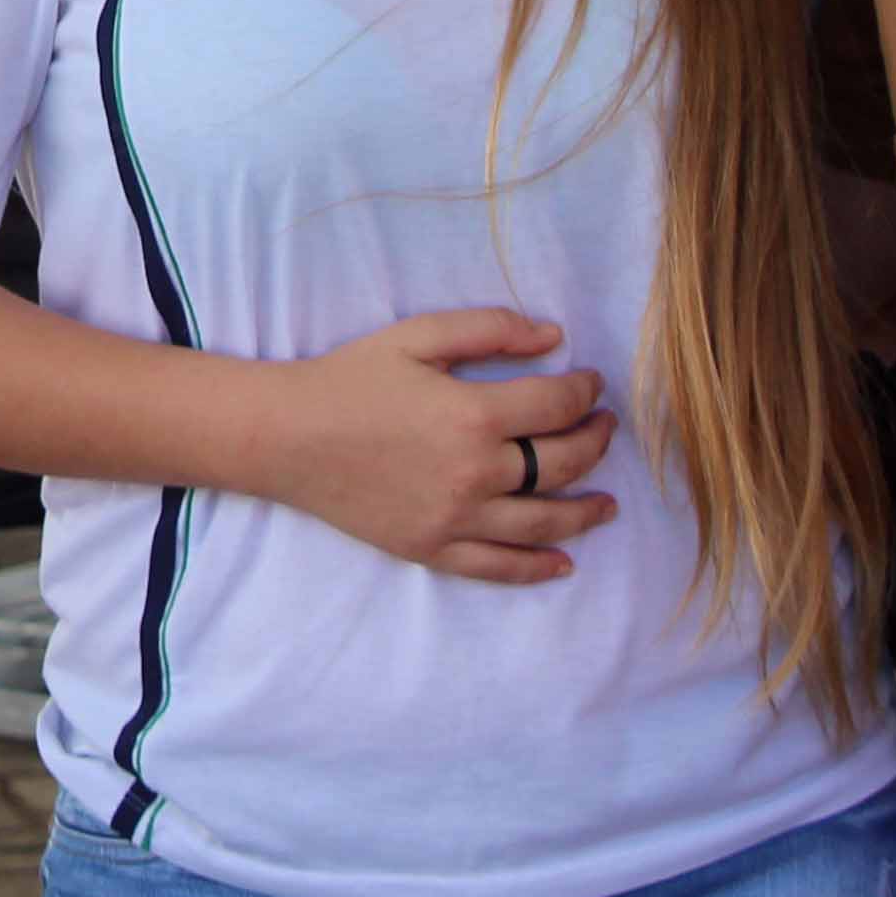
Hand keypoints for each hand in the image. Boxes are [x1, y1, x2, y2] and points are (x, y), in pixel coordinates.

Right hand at [267, 309, 619, 582]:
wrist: (287, 437)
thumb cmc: (350, 378)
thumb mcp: (417, 335)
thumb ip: (490, 329)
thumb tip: (555, 337)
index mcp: (474, 414)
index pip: (558, 406)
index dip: (585, 391)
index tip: (591, 384)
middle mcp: (475, 472)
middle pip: (562, 463)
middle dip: (596, 442)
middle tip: (605, 429)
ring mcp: (455, 518)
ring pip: (544, 521)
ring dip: (587, 511)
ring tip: (608, 503)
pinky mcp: (432, 548)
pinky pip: (497, 567)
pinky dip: (537, 567)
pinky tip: (564, 562)